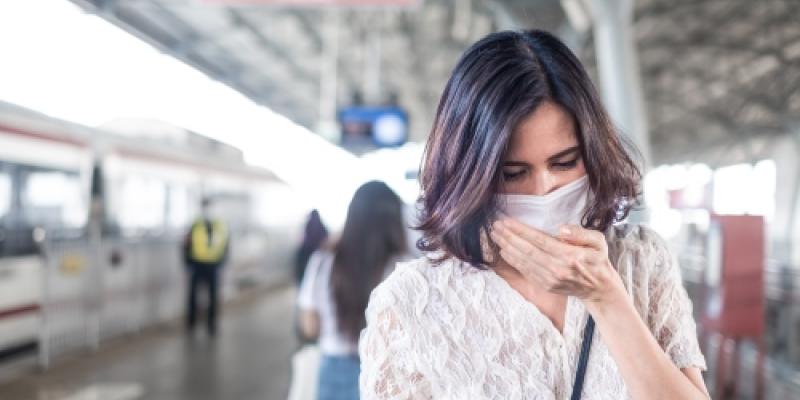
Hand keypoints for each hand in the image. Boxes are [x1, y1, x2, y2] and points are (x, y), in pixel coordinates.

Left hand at [489, 219, 623, 304]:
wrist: (599, 288)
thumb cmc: (597, 260)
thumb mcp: (599, 242)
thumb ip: (582, 234)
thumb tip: (561, 229)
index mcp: (570, 256)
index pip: (539, 240)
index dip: (520, 231)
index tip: (507, 221)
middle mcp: (557, 269)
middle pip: (527, 251)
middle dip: (508, 237)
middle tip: (495, 226)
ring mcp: (550, 279)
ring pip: (523, 261)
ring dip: (506, 248)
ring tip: (495, 236)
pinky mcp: (545, 285)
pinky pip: (525, 271)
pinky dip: (513, 261)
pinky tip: (504, 251)